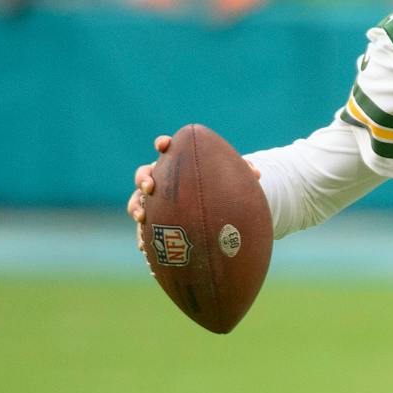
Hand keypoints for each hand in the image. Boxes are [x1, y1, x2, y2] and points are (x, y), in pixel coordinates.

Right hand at [127, 133, 261, 252]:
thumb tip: (256, 173)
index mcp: (176, 164)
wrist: (214, 211)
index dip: (162, 144)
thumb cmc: (221, 189)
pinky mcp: (154, 223)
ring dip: (136, 207)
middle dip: (143, 178)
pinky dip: (142, 236)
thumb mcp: (231, 182)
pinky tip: (144, 247)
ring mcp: (155, 202)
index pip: (165, 149)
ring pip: (137, 201)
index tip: (164, 145)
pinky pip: (144, 229)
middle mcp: (161, 181)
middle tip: (150, 186)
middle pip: (143, 174)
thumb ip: (241, 173)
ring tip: (141, 217)